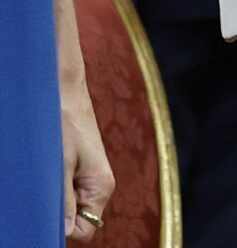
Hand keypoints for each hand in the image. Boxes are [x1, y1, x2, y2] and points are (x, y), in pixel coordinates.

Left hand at [61, 82, 113, 241]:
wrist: (66, 92)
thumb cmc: (64, 123)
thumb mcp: (62, 164)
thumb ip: (66, 200)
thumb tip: (65, 232)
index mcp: (101, 187)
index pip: (85, 229)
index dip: (65, 227)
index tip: (50, 207)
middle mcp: (100, 185)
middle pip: (79, 218)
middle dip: (60, 210)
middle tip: (47, 186)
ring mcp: (91, 177)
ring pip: (71, 205)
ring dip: (57, 196)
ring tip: (49, 173)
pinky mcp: (83, 168)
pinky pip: (69, 190)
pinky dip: (57, 185)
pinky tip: (51, 168)